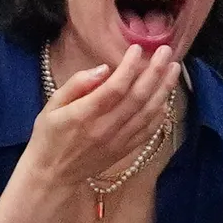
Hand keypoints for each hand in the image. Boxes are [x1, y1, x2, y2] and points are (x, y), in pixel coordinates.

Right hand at [24, 46, 180, 187]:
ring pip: (149, 111)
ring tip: (174, 68)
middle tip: (166, 51)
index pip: (115, 87)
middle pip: (138, 97)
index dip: (129, 67)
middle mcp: (106, 127)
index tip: (137, 48)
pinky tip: (168, 96)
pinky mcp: (127, 149)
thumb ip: (76, 85)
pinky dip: (161, 112)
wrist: (54, 174)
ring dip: (164, 88)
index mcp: (84, 114)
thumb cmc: (49, 136)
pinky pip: (150, 129)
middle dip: (154, 71)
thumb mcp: (51, 107)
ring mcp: (120, 140)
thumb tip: (103, 69)